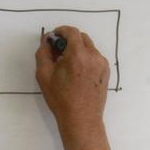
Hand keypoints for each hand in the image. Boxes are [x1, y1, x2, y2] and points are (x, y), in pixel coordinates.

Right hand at [35, 26, 112, 149]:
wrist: (81, 118)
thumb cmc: (61, 99)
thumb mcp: (44, 75)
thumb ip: (43, 53)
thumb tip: (46, 41)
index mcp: (78, 55)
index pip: (71, 32)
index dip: (61, 31)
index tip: (54, 37)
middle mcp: (93, 56)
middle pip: (81, 37)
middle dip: (69, 40)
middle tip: (58, 52)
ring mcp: (102, 63)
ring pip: (88, 47)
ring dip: (77, 49)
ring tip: (67, 65)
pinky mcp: (106, 71)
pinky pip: (94, 57)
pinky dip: (85, 58)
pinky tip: (77, 72)